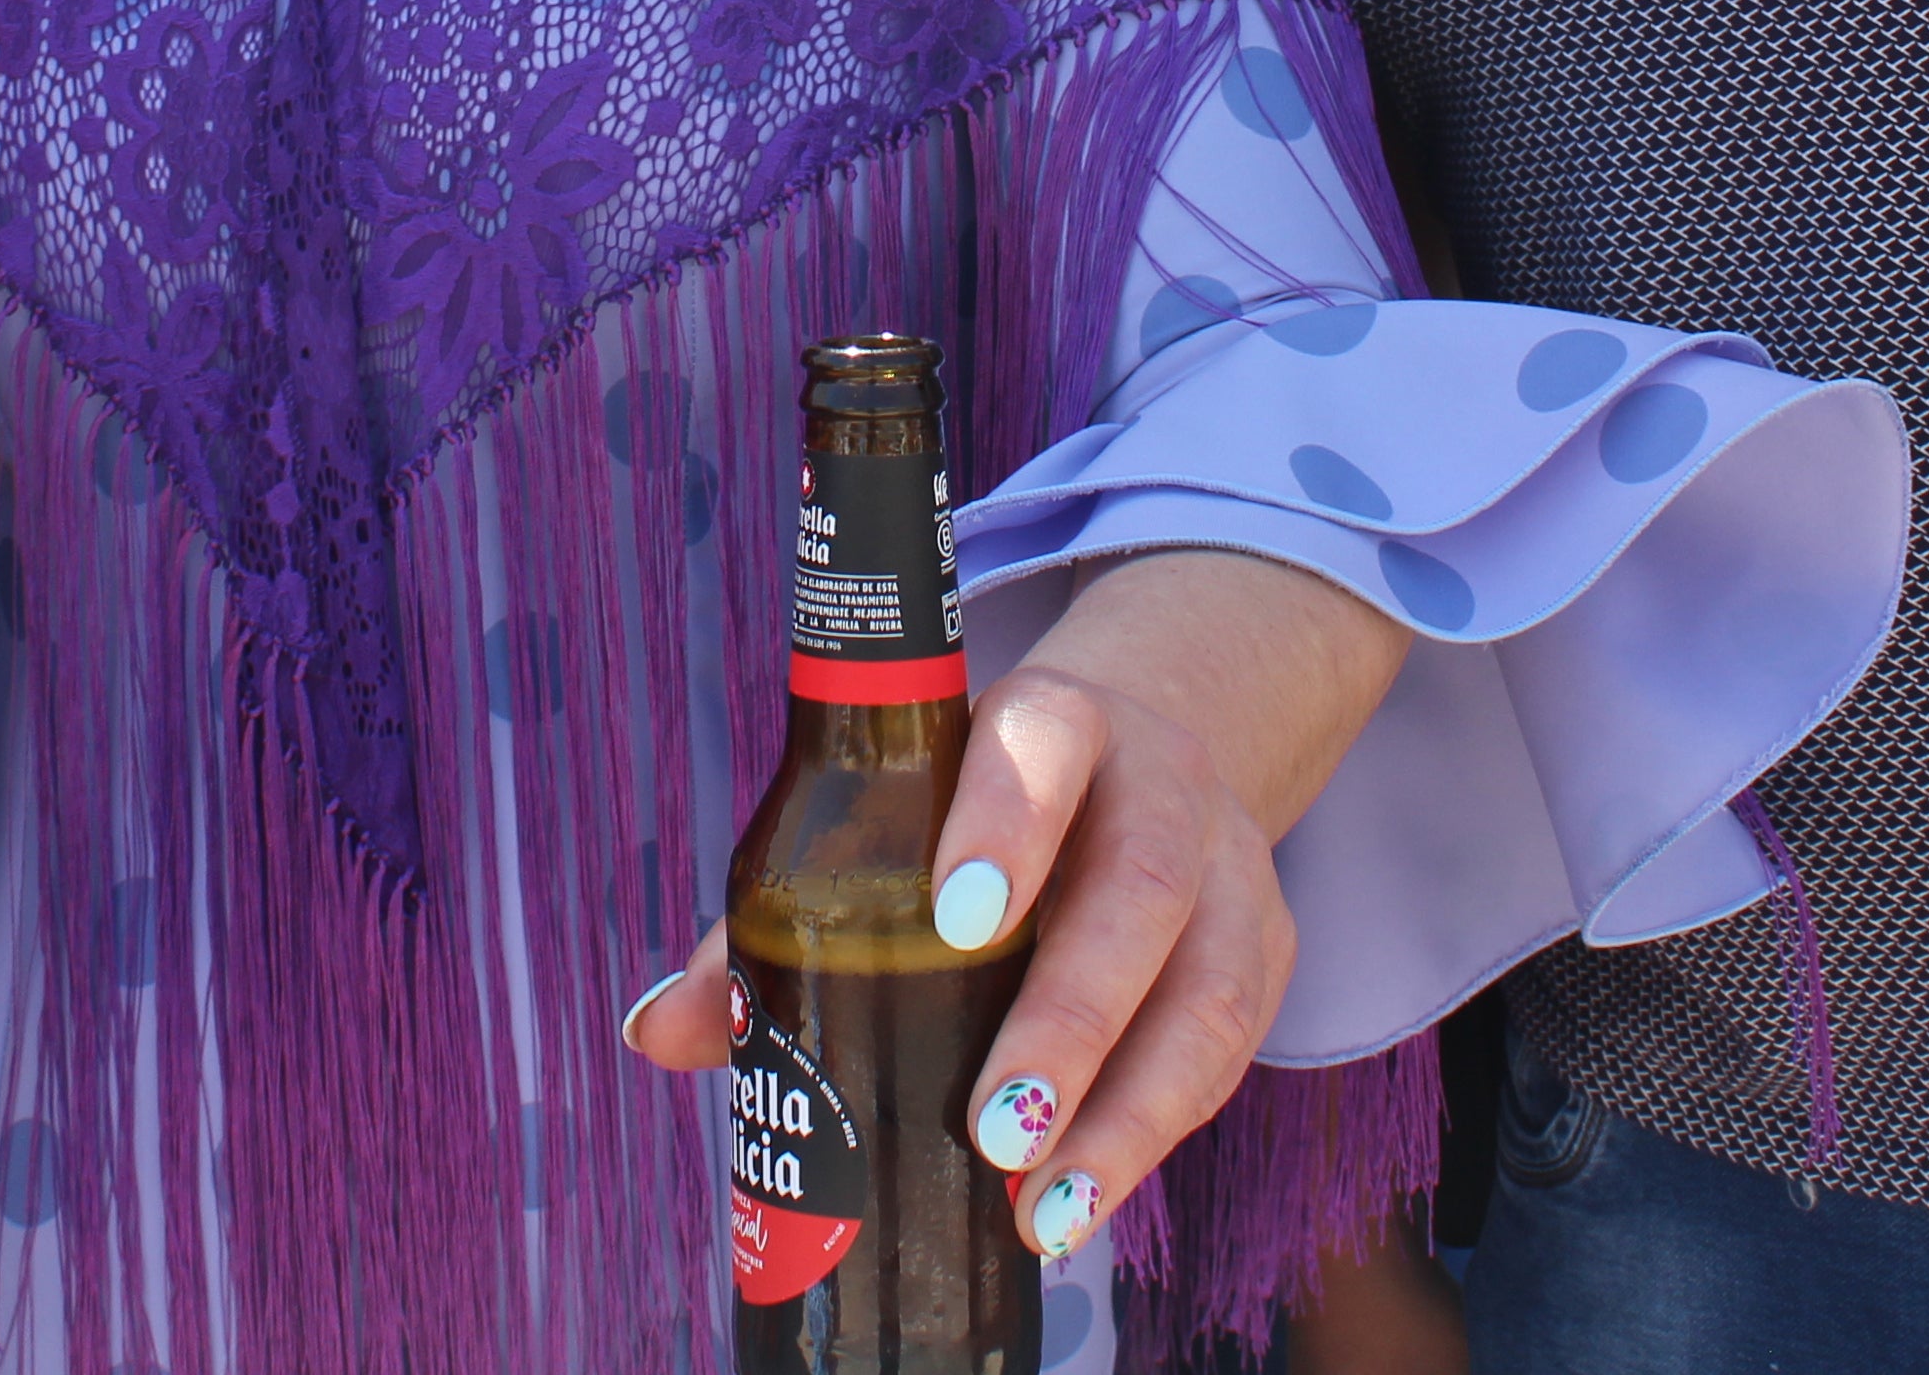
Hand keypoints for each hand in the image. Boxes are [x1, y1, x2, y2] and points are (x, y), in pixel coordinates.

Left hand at [620, 553, 1400, 1266]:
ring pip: (1206, 990)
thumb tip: (664, 1027)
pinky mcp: (1264, 949)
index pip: (1043, 743)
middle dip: (1069, 1018)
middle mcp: (1160, 782)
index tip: (953, 920)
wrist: (1140, 759)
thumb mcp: (892, 817)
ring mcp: (1228, 868)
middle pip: (1141, 890)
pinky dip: (1155, 1140)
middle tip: (992, 1126)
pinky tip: (1080, 1204)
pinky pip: (1229, 1053)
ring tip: (1044, 1209)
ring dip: (1128, 1114)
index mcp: (1057, 720)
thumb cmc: (973, 805)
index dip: (1006, 822)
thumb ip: (778, 917)